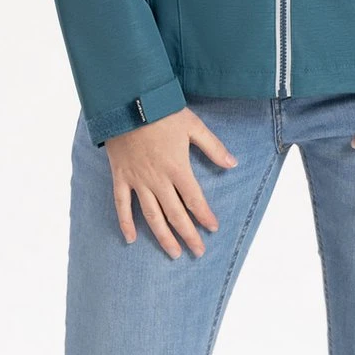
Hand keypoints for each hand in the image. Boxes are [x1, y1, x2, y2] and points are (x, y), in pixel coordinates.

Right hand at [104, 106, 238, 258]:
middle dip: (188, 235)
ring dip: (163, 236)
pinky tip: (131, 239)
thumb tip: (233, 163)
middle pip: (174, 214)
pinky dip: (125, 223)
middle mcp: (157, 179)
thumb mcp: (193, 125)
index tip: (213, 229)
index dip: (204, 216)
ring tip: (173, 253)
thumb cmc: (162, 112)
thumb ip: (213, 146)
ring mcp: (137, 180)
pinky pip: (122, 205)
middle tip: (198, 252)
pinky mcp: (121, 176)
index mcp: (177, 167)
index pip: (194, 199)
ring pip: (151, 215)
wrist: (128, 102)